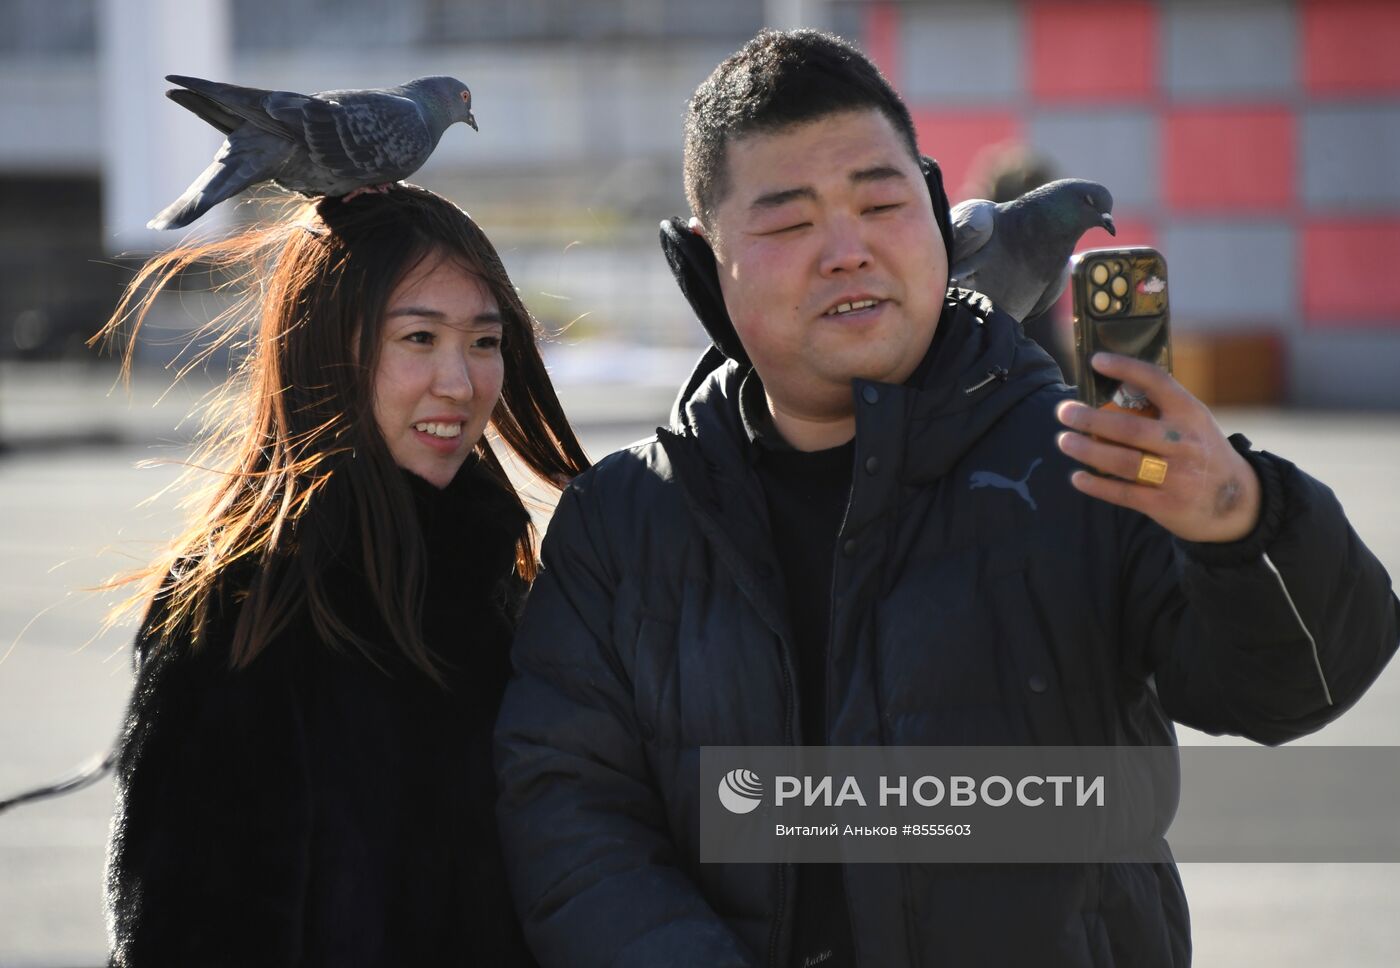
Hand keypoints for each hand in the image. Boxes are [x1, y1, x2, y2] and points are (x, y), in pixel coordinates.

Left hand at [1055, 353, 1260, 542]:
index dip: (1126, 368)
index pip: (1157, 382)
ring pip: (1122, 461)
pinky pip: (1124, 494)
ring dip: (1087, 451)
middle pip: (1129, 428)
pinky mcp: (1167, 505)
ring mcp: (1177, 476)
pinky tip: (1078, 477)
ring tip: (1064, 440)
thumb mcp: (1195, 425)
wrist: (1240, 503)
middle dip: (1090, 419)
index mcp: (1191, 414)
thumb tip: (1108, 394)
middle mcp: (1184, 443)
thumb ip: (1161, 412)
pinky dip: (1097, 485)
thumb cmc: (1202, 453)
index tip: (1096, 360)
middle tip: (1064, 411)